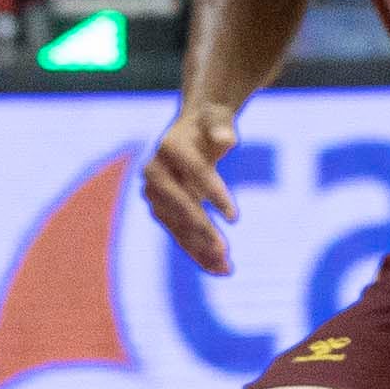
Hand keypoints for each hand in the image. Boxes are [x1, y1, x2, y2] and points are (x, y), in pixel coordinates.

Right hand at [141, 100, 246, 274]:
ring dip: (200, 249)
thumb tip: (228, 139)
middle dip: (202, 229)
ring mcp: (154, 193)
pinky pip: (180, 235)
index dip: (215, 194)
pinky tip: (220, 269)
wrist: (191, 131)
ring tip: (226, 269)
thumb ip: (221, 127)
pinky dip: (199, 253)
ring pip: (177, 226)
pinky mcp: (161, 211)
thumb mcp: (217, 119)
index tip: (235, 218)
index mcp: (170, 146)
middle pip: (180, 204)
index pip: (195, 172)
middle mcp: (155, 171)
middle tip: (225, 250)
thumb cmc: (209, 124)